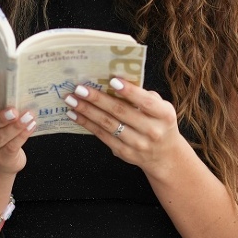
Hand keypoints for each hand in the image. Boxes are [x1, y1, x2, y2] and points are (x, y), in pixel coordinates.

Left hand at [63, 78, 188, 174]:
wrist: (165, 156)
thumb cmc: (160, 123)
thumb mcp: (161, 108)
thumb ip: (144, 96)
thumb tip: (116, 81)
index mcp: (164, 115)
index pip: (146, 102)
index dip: (129, 91)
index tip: (112, 81)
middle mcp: (152, 131)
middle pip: (121, 112)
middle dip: (98, 99)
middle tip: (80, 88)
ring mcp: (137, 144)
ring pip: (108, 124)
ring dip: (87, 111)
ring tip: (72, 100)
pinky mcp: (123, 152)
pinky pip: (102, 136)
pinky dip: (87, 124)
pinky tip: (75, 114)